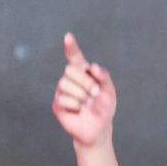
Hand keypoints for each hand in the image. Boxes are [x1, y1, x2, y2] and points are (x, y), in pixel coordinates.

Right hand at [52, 33, 116, 148]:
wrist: (98, 128)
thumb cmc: (103, 108)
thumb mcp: (109, 92)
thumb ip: (104, 77)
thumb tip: (93, 66)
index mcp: (84, 74)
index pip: (75, 58)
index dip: (72, 47)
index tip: (68, 37)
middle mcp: (70, 80)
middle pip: (70, 70)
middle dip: (85, 82)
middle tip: (94, 93)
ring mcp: (62, 91)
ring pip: (66, 84)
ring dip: (81, 96)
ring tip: (86, 104)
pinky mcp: (57, 103)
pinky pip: (64, 99)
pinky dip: (75, 106)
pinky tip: (78, 111)